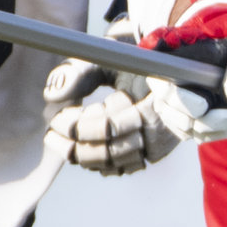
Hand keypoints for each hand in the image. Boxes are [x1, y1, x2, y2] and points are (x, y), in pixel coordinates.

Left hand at [42, 24, 177, 176]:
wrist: (174, 72)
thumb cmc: (136, 62)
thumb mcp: (112, 59)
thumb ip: (81, 74)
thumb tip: (51, 95)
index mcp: (147, 101)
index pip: (106, 126)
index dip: (77, 126)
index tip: (56, 118)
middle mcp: (156, 128)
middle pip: (109, 151)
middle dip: (74, 146)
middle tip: (52, 134)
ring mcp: (157, 144)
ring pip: (114, 163)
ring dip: (82, 157)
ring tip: (61, 143)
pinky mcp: (155, 153)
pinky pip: (123, 168)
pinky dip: (99, 164)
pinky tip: (82, 151)